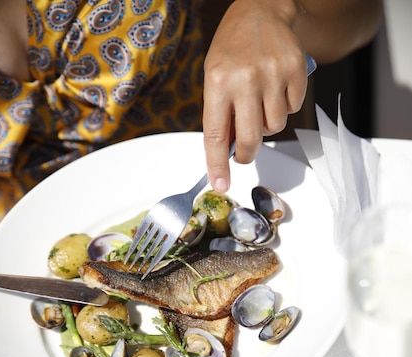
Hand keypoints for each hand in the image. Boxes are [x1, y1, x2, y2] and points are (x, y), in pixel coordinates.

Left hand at [202, 0, 307, 192]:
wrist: (262, 10)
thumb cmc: (233, 48)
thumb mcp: (215, 77)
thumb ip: (220, 113)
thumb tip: (227, 152)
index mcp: (218, 82)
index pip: (216, 134)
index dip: (218, 164)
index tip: (220, 184)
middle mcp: (246, 79)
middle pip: (250, 139)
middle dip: (246, 153)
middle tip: (244, 152)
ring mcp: (273, 75)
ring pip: (274, 127)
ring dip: (267, 124)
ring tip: (260, 102)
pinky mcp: (296, 72)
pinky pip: (293, 110)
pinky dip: (285, 106)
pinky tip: (276, 89)